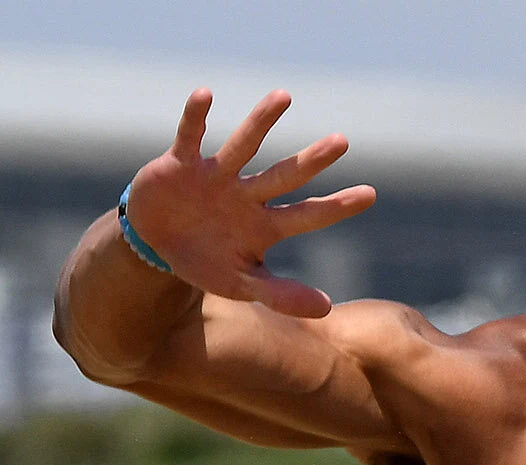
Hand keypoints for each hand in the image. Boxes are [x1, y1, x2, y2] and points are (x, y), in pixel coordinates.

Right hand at [122, 89, 376, 317]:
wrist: (155, 246)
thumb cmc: (206, 262)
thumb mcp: (241, 286)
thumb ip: (281, 295)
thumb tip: (327, 309)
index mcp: (265, 224)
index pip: (308, 214)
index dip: (337, 206)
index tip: (370, 194)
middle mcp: (246, 194)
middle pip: (284, 175)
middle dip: (311, 161)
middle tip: (342, 142)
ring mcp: (216, 176)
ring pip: (243, 144)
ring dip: (262, 121)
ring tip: (284, 96)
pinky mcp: (181, 163)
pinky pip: (190, 136)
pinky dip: (194, 117)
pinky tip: (206, 94)